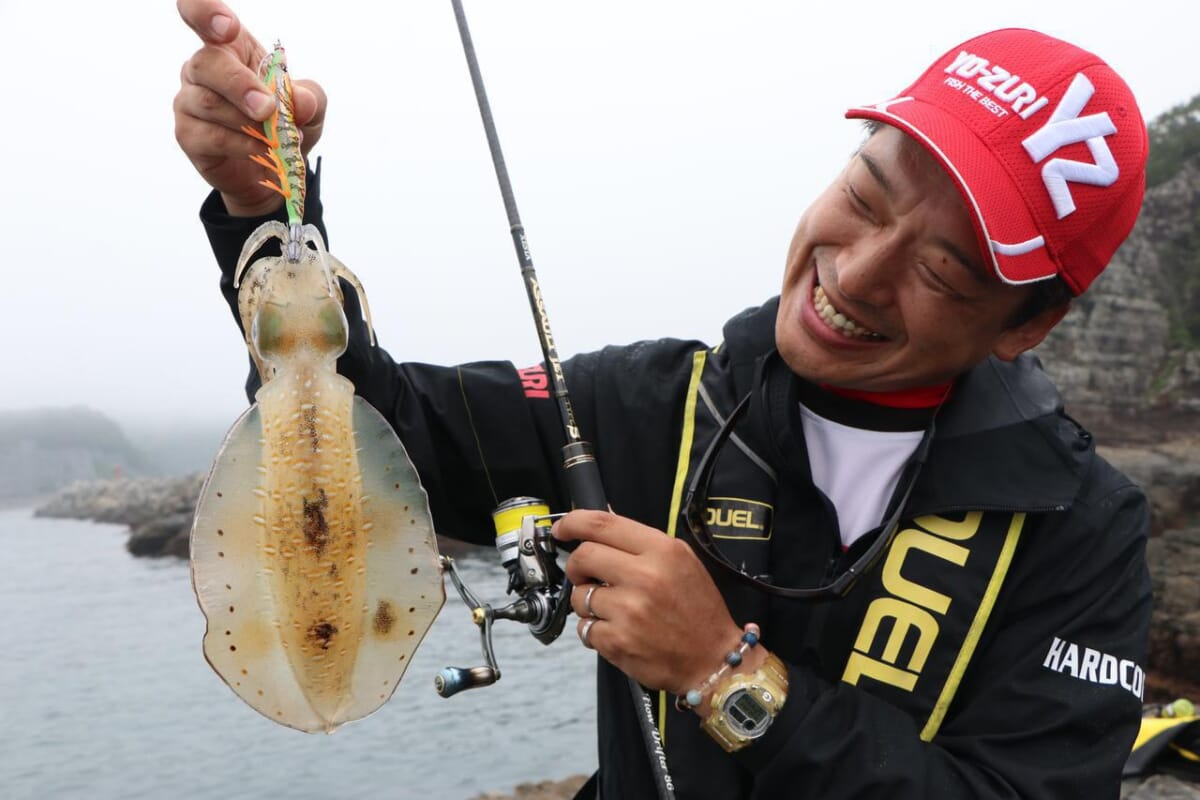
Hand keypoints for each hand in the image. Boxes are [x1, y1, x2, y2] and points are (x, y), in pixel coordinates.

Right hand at [173, 0, 326, 215]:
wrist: (276, 169)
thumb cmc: (286, 124)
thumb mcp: (310, 108)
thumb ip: (310, 98)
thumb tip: (302, 102)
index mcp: (229, 46)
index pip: (199, 12)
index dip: (205, 11)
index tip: (227, 27)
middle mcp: (201, 68)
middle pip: (207, 63)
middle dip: (240, 86)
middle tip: (267, 109)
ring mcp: (189, 100)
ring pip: (208, 102)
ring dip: (246, 121)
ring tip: (275, 138)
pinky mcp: (188, 134)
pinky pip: (210, 135)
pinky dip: (241, 144)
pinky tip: (261, 150)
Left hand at [554, 510, 766, 708]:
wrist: (713, 659)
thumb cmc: (698, 611)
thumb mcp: (682, 562)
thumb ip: (641, 544)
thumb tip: (599, 528)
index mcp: (662, 551)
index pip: (603, 524)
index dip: (573, 522)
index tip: (562, 528)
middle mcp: (645, 577)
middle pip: (583, 556)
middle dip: (577, 566)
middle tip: (587, 576)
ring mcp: (629, 610)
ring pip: (579, 595)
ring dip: (587, 602)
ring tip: (613, 610)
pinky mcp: (617, 641)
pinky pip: (584, 628)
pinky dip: (594, 630)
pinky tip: (618, 631)